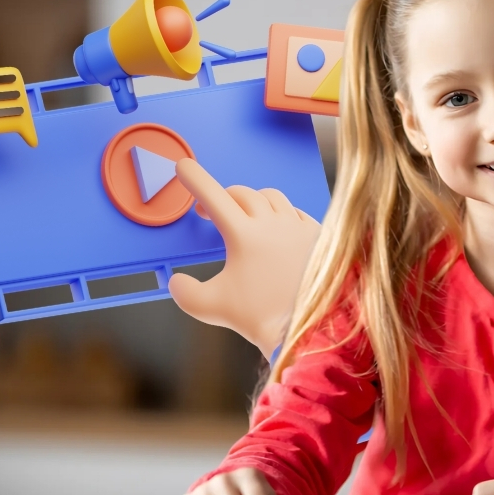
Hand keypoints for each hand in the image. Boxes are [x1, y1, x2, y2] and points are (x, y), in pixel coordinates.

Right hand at [169, 158, 322, 357]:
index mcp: (244, 234)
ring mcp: (297, 227)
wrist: (306, 328)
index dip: (195, 179)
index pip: (213, 196)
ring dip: (252, 201)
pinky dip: (281, 213)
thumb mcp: (211, 306)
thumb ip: (185, 292)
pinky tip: (277, 227)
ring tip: (244, 216)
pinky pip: (295, 211)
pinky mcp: (317, 236)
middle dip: (221, 197)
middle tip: (208, 212)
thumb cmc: (260, 317)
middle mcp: (272, 223)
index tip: (184, 167)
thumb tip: (176, 282)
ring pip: (271, 197)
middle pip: (241, 193)